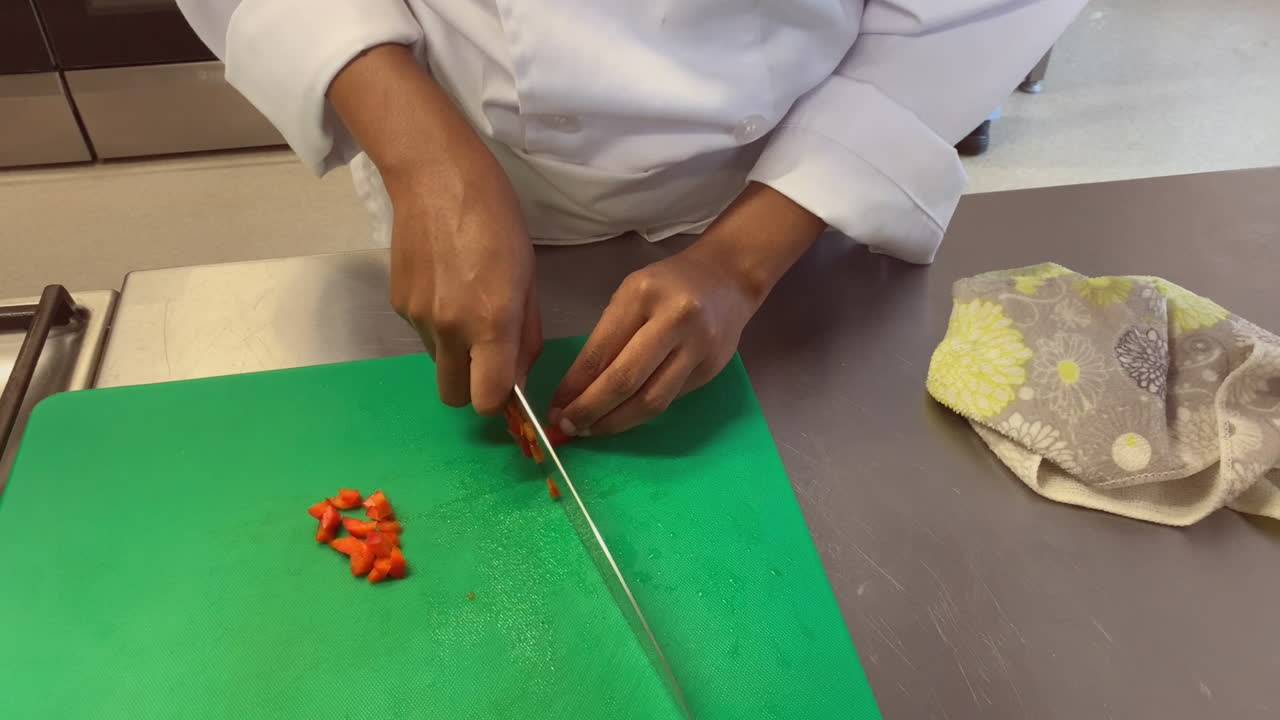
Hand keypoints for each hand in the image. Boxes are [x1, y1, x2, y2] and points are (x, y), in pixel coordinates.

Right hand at [386, 163, 540, 414]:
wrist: (435, 177)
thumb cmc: (496, 219)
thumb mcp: (528, 278)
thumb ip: (525, 336)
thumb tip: (519, 378)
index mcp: (492, 322)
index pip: (489, 400)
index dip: (502, 402)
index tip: (510, 384)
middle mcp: (451, 328)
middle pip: (455, 397)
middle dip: (473, 388)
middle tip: (488, 358)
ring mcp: (418, 318)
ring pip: (439, 365)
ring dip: (456, 355)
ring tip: (467, 307)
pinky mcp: (397, 305)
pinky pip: (423, 336)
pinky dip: (438, 327)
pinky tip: (446, 287)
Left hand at [549, 183, 826, 435]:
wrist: (728, 278)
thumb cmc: (668, 284)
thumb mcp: (631, 296)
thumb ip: (607, 338)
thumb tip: (576, 390)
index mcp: (643, 294)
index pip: (601, 351)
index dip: (574, 387)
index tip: (555, 408)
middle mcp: (674, 320)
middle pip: (625, 381)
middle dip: (590, 410)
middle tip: (568, 427)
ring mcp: (698, 347)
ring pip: (651, 401)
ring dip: (616, 422)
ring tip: (591, 430)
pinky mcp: (711, 369)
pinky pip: (669, 399)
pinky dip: (640, 414)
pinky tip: (621, 417)